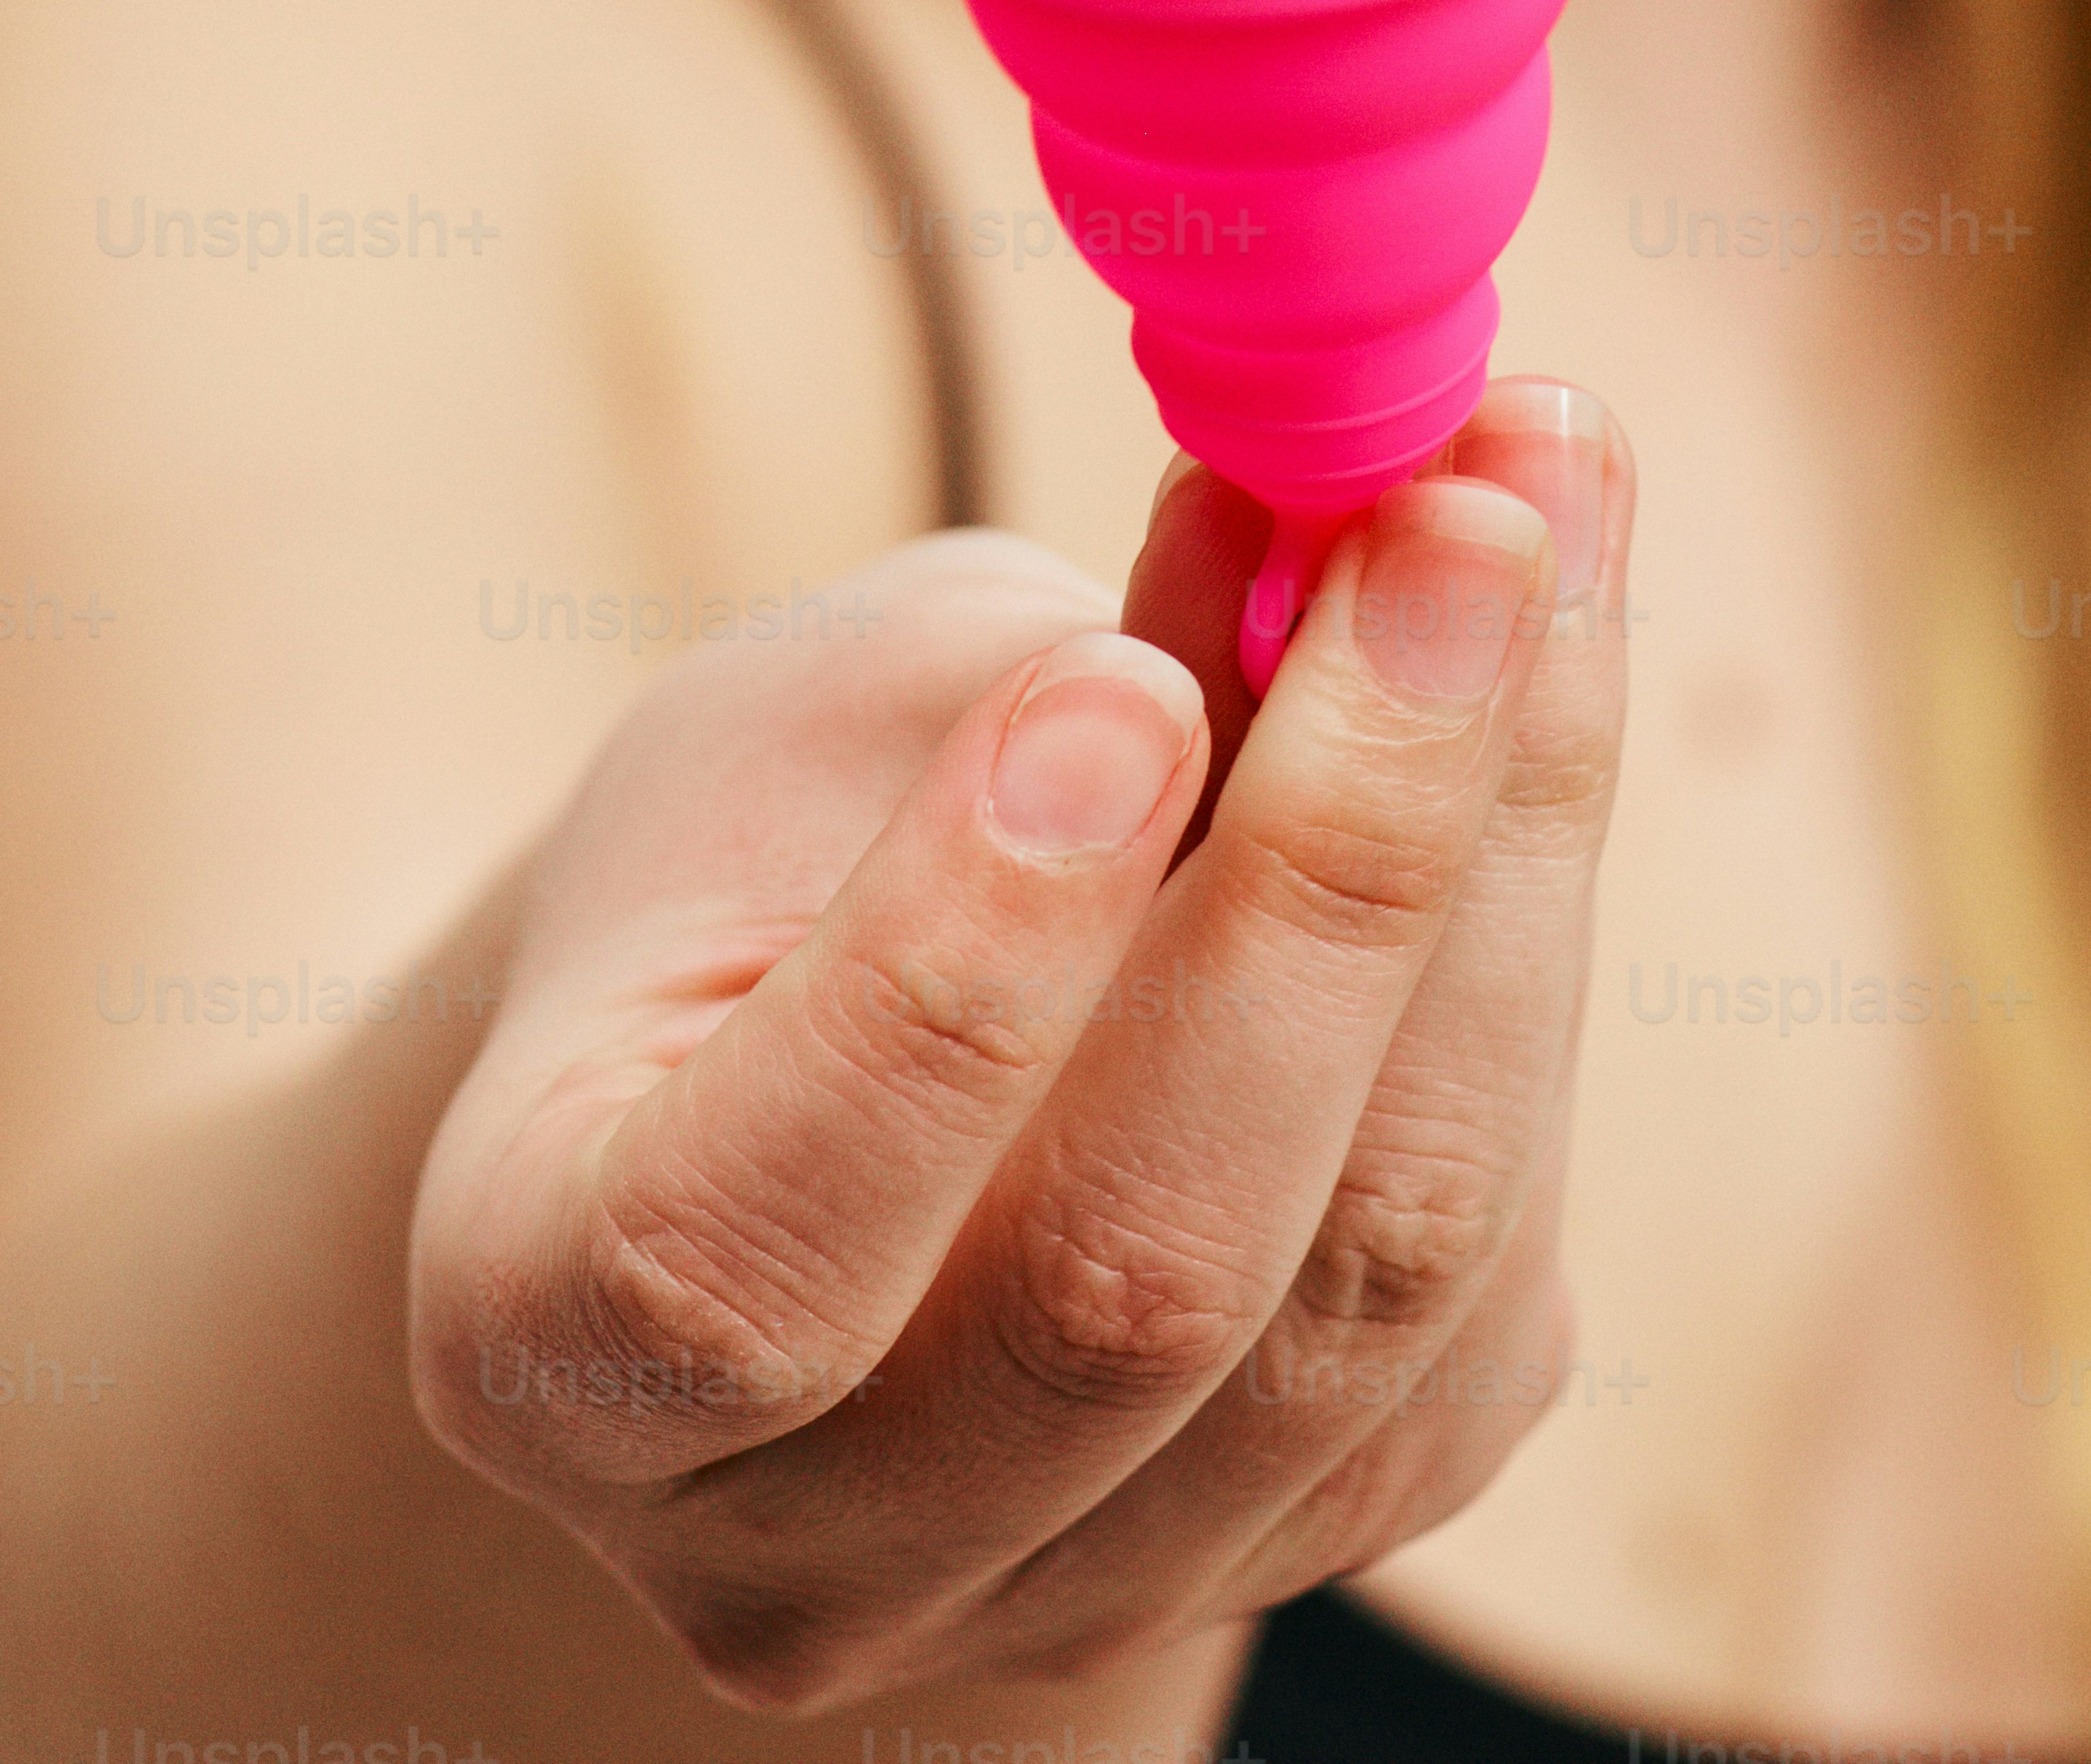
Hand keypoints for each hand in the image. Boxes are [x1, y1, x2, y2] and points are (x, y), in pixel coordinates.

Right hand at [406, 378, 1629, 1708]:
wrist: (822, 1102)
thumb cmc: (757, 874)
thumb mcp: (794, 727)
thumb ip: (1024, 673)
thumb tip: (1326, 522)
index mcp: (544, 1341)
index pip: (741, 1254)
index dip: (952, 980)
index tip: (1116, 686)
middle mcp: (803, 1553)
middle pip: (1135, 1281)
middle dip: (1338, 857)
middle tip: (1450, 523)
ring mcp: (1087, 1587)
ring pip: (1382, 1272)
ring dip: (1508, 849)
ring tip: (1546, 502)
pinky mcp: (1338, 1520)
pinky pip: (1497, 1253)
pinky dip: (1541, 925)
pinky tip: (1545, 668)